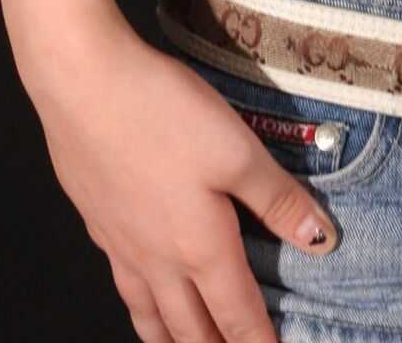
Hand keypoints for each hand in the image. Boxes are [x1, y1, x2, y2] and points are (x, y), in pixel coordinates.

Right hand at [21, 7, 340, 342]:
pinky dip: (139, 306)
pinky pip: (123, 283)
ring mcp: (121, 244)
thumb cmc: (161, 113)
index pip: (237, 316)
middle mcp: (158, 259)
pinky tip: (139, 288)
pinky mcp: (96, 221)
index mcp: (200, 247)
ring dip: (172, 340)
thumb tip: (320, 240)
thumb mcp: (236, 149)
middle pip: (190, 330)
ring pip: (149, 315)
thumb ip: (277, 199)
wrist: (81, 83)